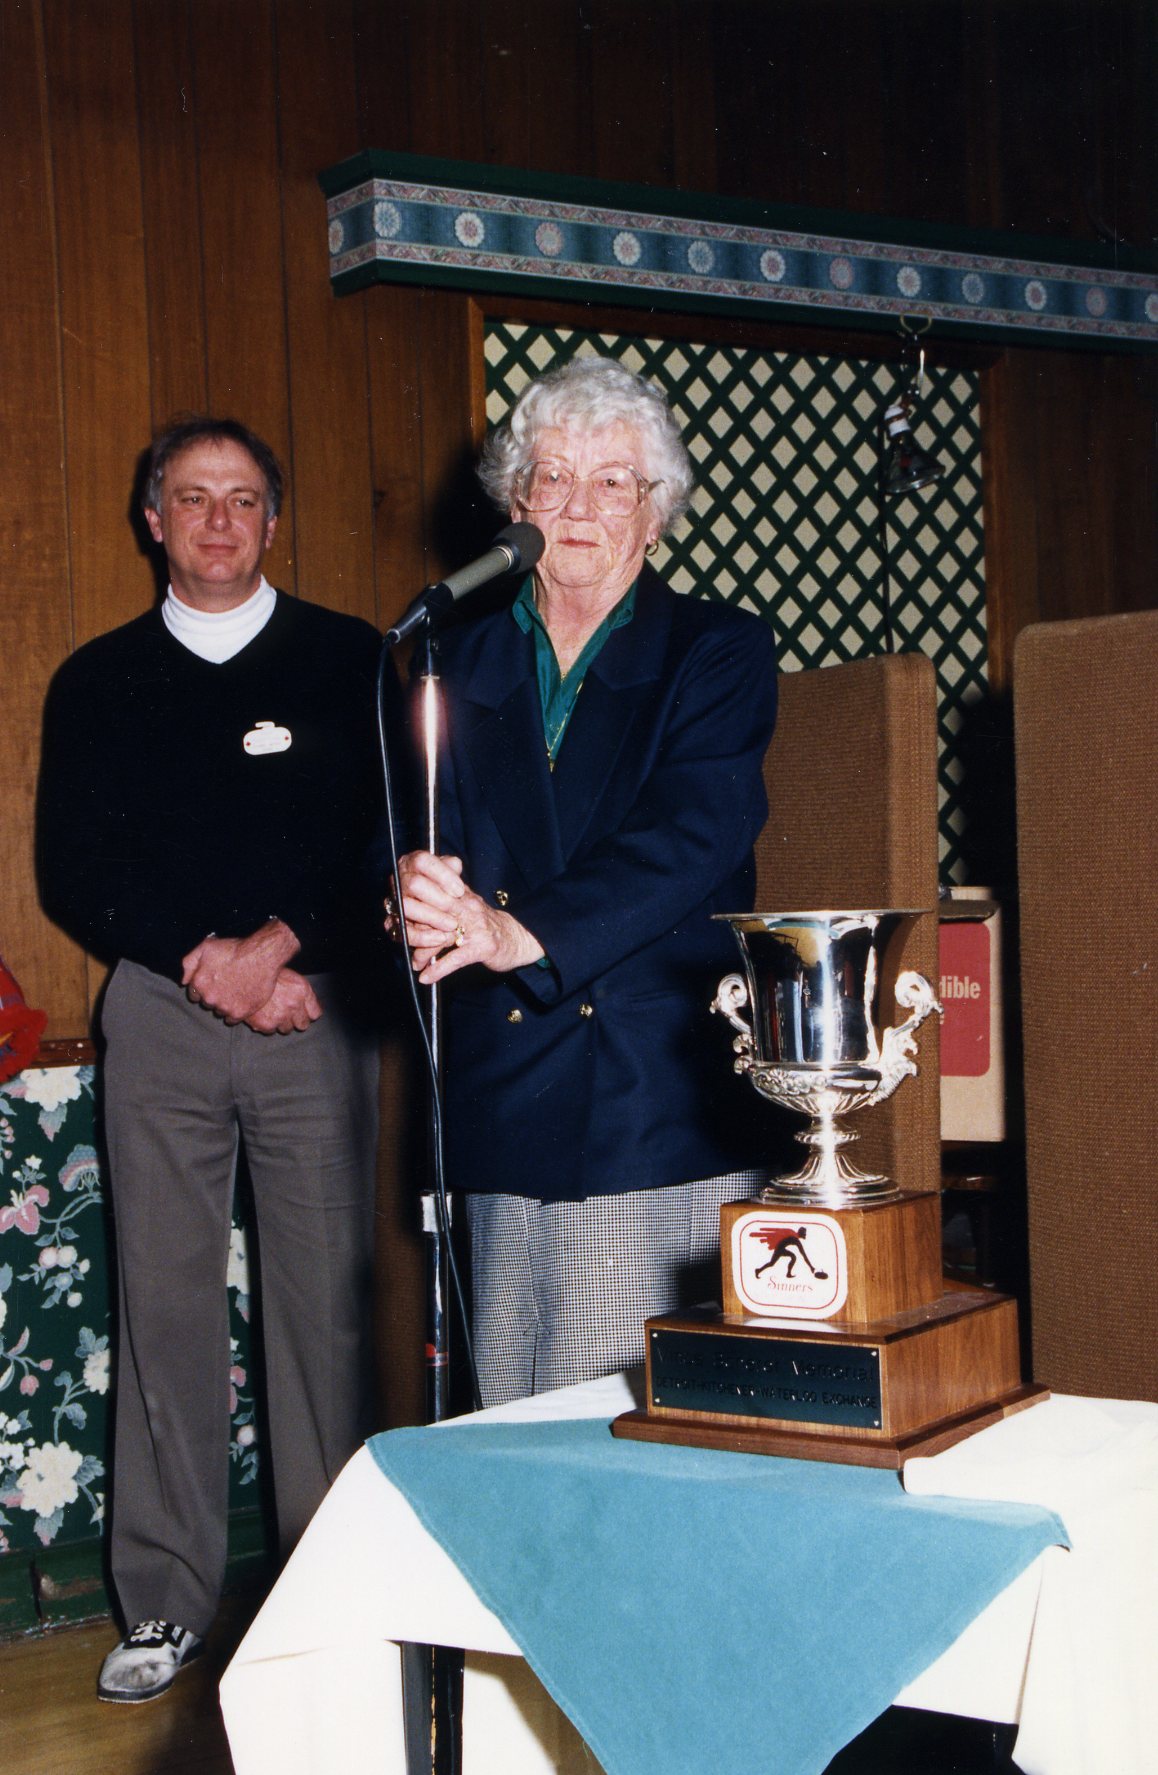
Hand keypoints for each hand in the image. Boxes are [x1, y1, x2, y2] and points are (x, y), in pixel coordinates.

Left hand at [181, 919, 300, 1021]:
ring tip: (235, 992)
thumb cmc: (235, 949)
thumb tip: (184, 981)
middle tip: (226, 986)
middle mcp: (209, 997)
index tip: (213, 984)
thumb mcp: (206, 947)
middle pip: (207, 1003)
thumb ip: (189, 963)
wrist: (261, 956)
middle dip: (214, 996)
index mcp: (199, 983)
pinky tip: (240, 1001)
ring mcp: (224, 1006)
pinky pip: (231, 1020)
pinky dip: (234, 1012)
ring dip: (224, 1004)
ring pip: (219, 1011)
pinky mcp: (239, 1013)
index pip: (195, 994)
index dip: (204, 989)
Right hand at [244, 968, 322, 1034]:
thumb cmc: (264, 973)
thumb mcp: (289, 976)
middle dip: (295, 1020)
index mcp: (302, 990)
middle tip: (284, 1012)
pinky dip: (265, 1025)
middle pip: (303, 1025)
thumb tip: (312, 1008)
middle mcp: (294, 1004)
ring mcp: (280, 1016)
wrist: (240, 973)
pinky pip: (271, 1031)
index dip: (308, 1013)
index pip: (315, 1013)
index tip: (302, 1012)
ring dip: (280, 1023)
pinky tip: (260, 1013)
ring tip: (270, 1011)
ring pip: (286, 1029)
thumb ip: (302, 993)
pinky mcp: (266, 1024)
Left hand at [395, 851, 543, 984]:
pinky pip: (454, 958)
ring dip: (423, 952)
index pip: (430, 896)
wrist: (519, 938)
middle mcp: (467, 907)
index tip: (401, 922)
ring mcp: (475, 927)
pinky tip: (426, 977)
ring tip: (414, 963)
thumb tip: (412, 919)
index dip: (413, 910)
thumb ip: (440, 909)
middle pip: (431, 915)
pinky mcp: (482, 947)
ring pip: (440, 937)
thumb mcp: (465, 908)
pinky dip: (438, 969)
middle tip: (403, 943)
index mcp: (460, 896)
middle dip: (414, 930)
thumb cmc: (488, 926)